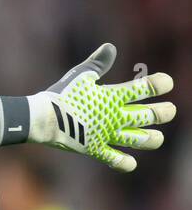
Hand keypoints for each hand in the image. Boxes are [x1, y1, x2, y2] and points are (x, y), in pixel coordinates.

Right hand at [30, 43, 175, 171]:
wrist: (40, 118)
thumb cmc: (59, 94)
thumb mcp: (78, 76)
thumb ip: (98, 63)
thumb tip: (110, 47)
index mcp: (112, 96)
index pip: (144, 88)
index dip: (160, 84)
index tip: (166, 83)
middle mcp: (114, 116)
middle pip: (150, 115)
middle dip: (165, 112)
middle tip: (169, 110)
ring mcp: (106, 134)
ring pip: (139, 140)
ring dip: (152, 138)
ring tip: (157, 136)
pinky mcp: (94, 149)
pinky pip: (115, 159)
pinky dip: (125, 163)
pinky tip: (131, 162)